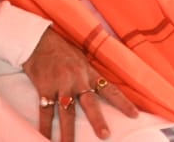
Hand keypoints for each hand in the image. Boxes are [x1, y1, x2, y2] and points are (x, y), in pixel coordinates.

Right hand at [24, 28, 138, 140]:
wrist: (38, 42)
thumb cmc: (62, 51)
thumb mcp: (82, 60)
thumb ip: (90, 76)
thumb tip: (102, 89)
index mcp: (89, 73)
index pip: (110, 90)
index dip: (123, 103)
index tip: (135, 115)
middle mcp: (77, 80)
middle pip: (89, 103)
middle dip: (97, 120)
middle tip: (105, 135)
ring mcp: (60, 85)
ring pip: (67, 112)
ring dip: (68, 131)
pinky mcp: (44, 89)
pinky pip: (45, 112)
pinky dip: (45, 127)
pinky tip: (45, 138)